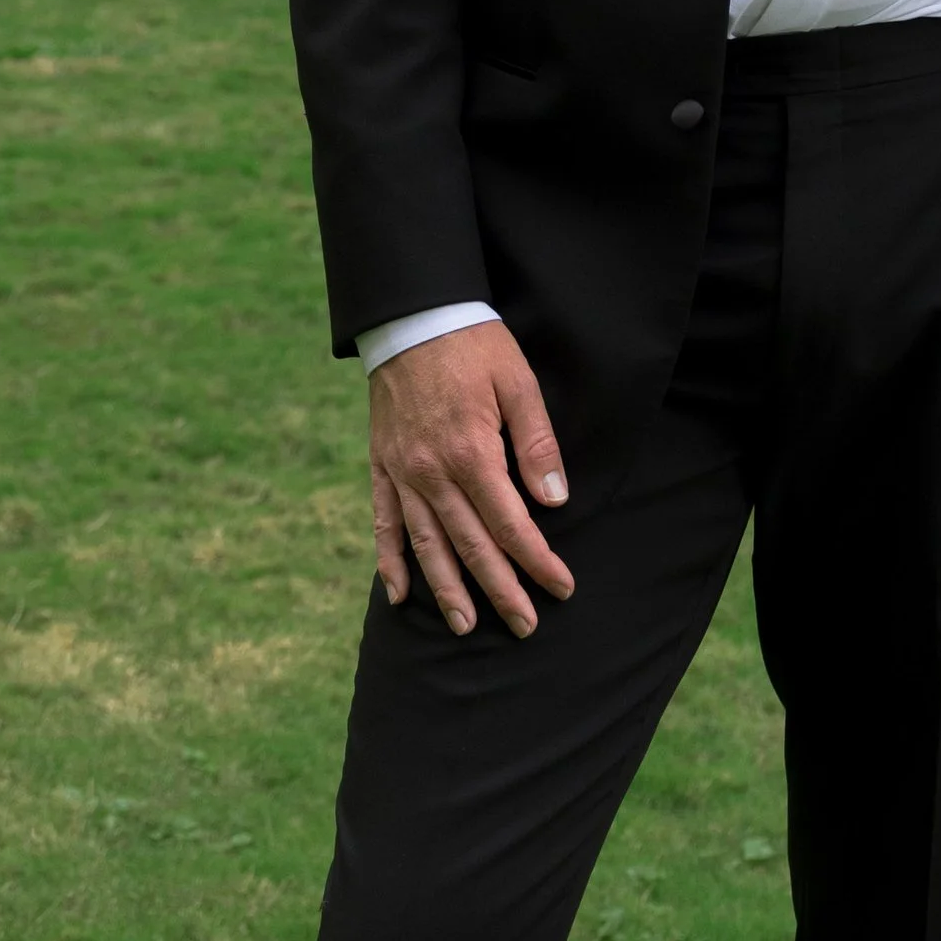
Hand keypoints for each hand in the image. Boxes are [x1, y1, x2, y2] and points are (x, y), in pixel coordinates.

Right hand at [369, 321, 575, 637]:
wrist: (412, 315)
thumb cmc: (474, 344)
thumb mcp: (517, 382)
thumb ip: (536, 444)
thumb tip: (554, 501)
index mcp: (472, 453)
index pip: (511, 524)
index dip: (537, 560)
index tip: (560, 587)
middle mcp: (432, 473)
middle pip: (470, 545)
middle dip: (500, 589)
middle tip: (523, 626)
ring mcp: (402, 472)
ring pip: (426, 544)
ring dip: (446, 589)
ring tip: (464, 626)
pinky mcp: (381, 464)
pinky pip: (383, 522)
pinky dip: (390, 560)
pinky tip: (398, 593)